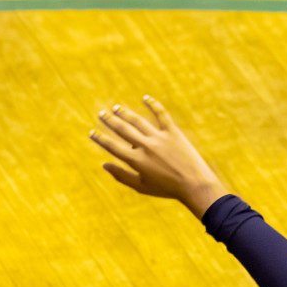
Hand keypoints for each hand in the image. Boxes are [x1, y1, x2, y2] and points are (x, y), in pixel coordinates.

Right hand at [90, 96, 229, 217]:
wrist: (194, 184)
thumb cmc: (167, 188)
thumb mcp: (141, 186)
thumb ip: (121, 176)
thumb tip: (104, 165)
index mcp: (136, 160)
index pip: (113, 147)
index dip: (100, 139)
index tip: (92, 133)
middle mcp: (146, 146)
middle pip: (123, 130)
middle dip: (110, 121)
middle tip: (101, 114)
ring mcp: (160, 138)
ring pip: (138, 121)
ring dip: (126, 113)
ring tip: (117, 108)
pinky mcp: (173, 132)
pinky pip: (161, 115)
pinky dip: (153, 105)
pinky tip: (145, 98)